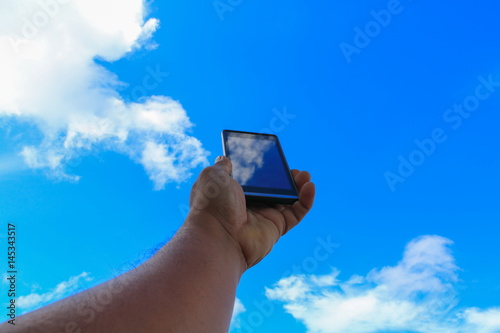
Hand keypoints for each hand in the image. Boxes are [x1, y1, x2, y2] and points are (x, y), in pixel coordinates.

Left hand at [188, 156, 314, 268]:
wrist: (217, 235)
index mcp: (232, 193)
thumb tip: (224, 158)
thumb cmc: (211, 205)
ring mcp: (264, 217)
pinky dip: (306, 201)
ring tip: (304, 174)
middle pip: (272, 189)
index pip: (251, 180)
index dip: (262, 170)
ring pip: (287, 200)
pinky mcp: (277, 227)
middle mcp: (249, 206)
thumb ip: (222, 166)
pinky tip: (310, 187)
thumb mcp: (213, 176)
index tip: (271, 158)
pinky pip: (296, 213)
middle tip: (291, 168)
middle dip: (284, 178)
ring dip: (298, 186)